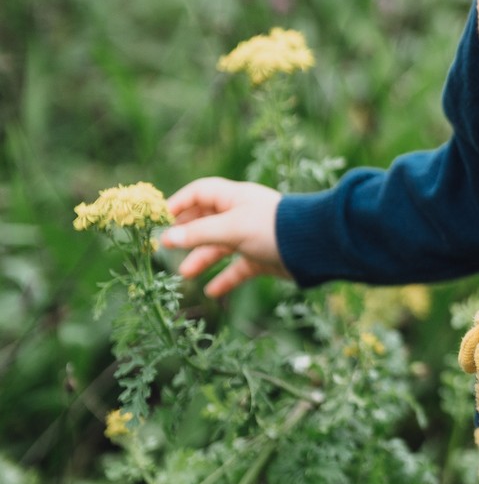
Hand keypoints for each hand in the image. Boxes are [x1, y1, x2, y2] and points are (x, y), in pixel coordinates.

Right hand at [161, 178, 286, 298]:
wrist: (314, 246)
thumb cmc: (271, 227)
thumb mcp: (230, 229)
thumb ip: (198, 234)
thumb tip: (167, 238)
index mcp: (234, 198)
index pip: (200, 193)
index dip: (179, 204)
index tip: (159, 219)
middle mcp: (241, 214)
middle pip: (206, 221)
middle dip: (187, 234)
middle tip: (166, 247)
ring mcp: (251, 236)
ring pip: (220, 247)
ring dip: (202, 259)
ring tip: (185, 273)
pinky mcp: (261, 257)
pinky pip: (237, 268)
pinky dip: (224, 278)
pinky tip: (212, 291)